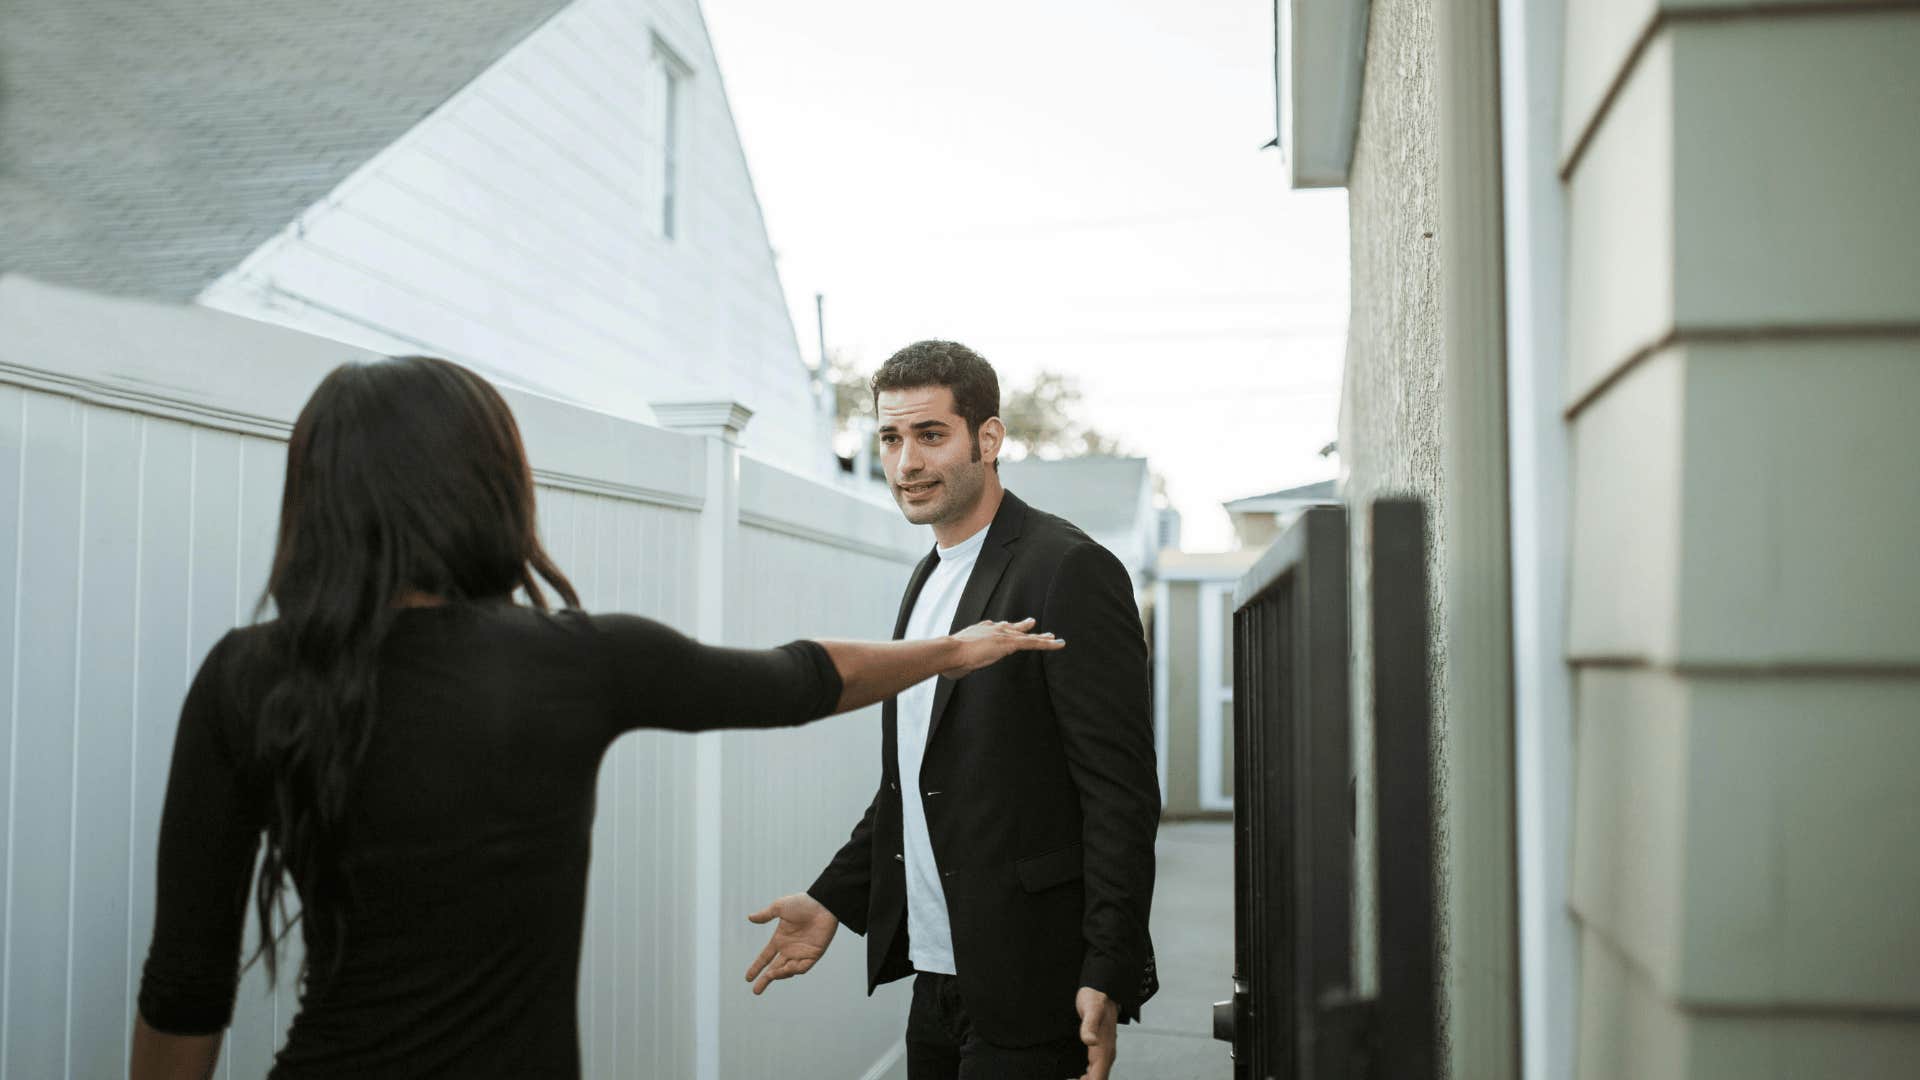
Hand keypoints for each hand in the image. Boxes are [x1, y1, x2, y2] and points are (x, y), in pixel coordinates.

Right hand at [745, 893, 838, 993]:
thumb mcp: (780, 907)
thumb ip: (765, 914)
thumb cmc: (803, 903)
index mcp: (780, 939)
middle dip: (765, 980)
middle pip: (775, 969)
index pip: (766, 957)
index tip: (748, 978)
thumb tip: (750, 917)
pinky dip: (794, 970)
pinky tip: (788, 968)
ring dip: (779, 974)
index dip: (757, 967)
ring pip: (787, 971)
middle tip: (756, 991)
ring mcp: (801, 953)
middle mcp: (789, 949)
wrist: (823, 904)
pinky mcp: (814, 955)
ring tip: (771, 974)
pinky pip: (802, 967)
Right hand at [942, 618, 1064, 678]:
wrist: (950, 652)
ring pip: (1027, 636)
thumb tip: (954, 672)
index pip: (996, 629)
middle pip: (1013, 629)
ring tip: (1054, 639)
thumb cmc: (948, 659)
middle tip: (1032, 623)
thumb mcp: (956, 661)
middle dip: (1024, 628)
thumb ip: (959, 664)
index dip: (1004, 628)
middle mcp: (993, 629)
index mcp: (980, 631)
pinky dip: (1047, 643)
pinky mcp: (1010, 643)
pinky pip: (1033, 642)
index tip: (1009, 626)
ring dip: (1042, 638)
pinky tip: (1058, 644)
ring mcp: (1002, 635)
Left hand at [1076, 986, 1117, 1079]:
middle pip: (1098, 1079)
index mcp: (1104, 1050)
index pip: (1098, 1078)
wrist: (1103, 989)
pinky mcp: (1099, 1050)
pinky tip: (1078, 1076)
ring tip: (1069, 1079)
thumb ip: (1089, 1025)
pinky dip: (1087, 1076)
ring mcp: (1104, 1053)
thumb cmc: (1097, 998)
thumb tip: (1090, 1040)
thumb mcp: (1091, 1009)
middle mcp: (1106, 1054)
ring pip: (1097, 1076)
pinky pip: (1095, 1069)